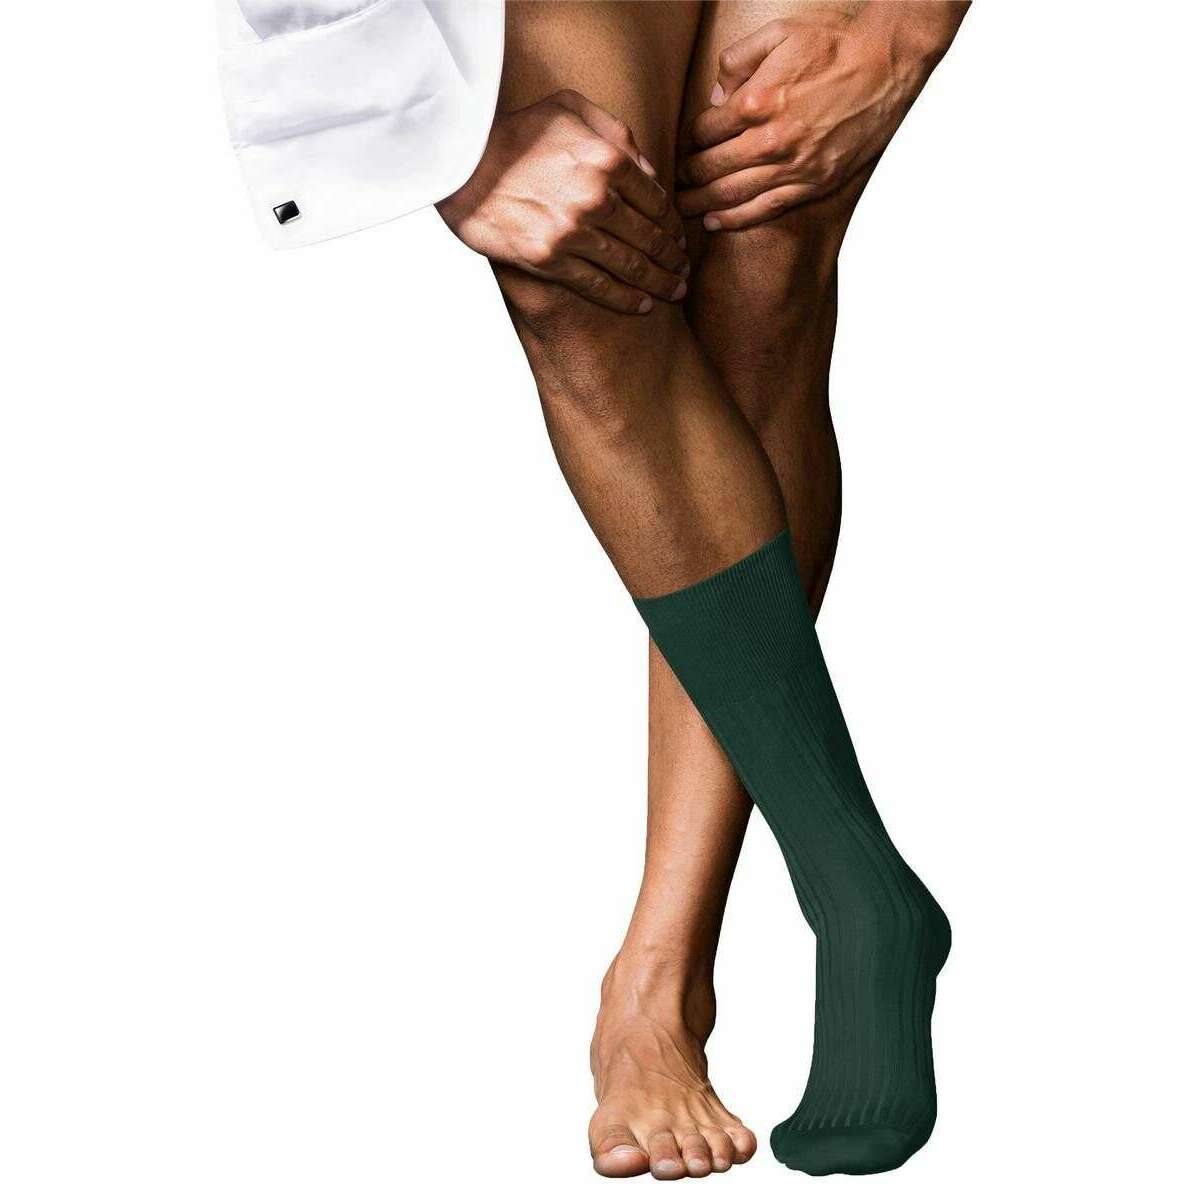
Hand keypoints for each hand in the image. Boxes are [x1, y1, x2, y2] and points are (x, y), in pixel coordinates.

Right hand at [438, 89, 687, 314]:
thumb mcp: (569, 108)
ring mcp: (573, 234)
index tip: (679, 236)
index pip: (657, 201)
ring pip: (631, 266)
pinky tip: (644, 305)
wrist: (461, 164)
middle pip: (651, 237)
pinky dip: (626, 299)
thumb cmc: (514, 133)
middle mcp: (596, 199)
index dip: (673, 223)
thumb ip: (615, 132)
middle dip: (673, 257)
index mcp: (607, 160)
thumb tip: (648, 169)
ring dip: (659, 282)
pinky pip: (599, 286)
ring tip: (673, 291)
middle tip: (683, 269)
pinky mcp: (551, 261)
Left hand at [677, 2, 967, 229]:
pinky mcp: (813, 184)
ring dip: (701, 203)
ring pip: (732, 195)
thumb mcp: (778, 34)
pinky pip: (765, 210)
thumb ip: (737, 62)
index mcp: (757, 102)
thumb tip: (716, 98)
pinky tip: (714, 221)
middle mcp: (771, 140)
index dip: (690, 140)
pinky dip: (735, 219)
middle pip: (711, 168)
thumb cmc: (834, 44)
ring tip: (682, 208)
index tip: (685, 146)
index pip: (705, 131)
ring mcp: (793, 167)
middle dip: (687, 177)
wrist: (887, 65)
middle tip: (673, 183)